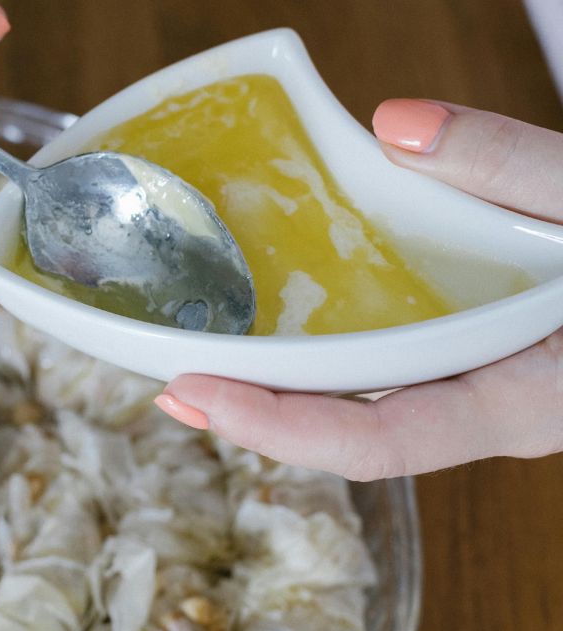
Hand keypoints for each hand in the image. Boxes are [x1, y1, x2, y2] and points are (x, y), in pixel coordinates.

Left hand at [154, 99, 562, 480]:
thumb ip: (515, 166)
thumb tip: (397, 128)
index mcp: (524, 402)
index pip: (383, 442)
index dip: (282, 428)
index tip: (199, 392)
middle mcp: (486, 412)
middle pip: (347, 434)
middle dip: (253, 416)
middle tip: (167, 378)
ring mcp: (472, 391)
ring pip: (358, 409)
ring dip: (275, 392)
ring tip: (194, 358)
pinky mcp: (464, 360)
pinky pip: (379, 373)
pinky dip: (315, 358)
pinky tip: (268, 325)